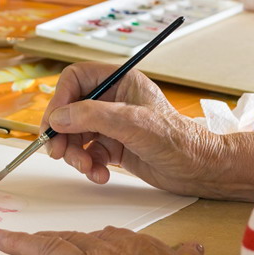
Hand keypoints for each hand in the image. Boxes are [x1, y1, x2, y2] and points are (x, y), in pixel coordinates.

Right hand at [42, 63, 225, 197]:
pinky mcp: (114, 147)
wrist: (199, 170)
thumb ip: (92, 116)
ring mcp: (112, 124)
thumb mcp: (132, 123)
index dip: (60, 99)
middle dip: (63, 133)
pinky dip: (89, 166)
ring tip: (87, 168)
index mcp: (119, 81)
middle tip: (57, 152)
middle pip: (70, 110)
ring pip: (75, 134)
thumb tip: (58, 118)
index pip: (75, 79)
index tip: (54, 123)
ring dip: (75, 154)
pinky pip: (88, 153)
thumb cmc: (177, 139)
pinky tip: (100, 175)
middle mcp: (112, 100)